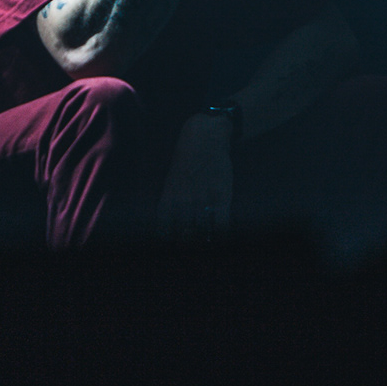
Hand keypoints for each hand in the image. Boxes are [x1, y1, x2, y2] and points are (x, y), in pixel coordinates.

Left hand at [158, 111, 234, 239]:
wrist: (205, 136)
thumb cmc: (185, 156)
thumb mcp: (171, 178)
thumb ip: (171, 201)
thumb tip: (169, 225)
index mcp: (169, 195)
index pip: (165, 228)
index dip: (168, 241)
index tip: (171, 247)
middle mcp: (185, 200)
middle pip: (184, 233)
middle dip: (186, 243)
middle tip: (190, 249)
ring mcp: (204, 198)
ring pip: (202, 231)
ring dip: (202, 241)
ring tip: (204, 245)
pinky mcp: (222, 196)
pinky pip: (220, 224)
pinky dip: (220, 234)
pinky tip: (220, 238)